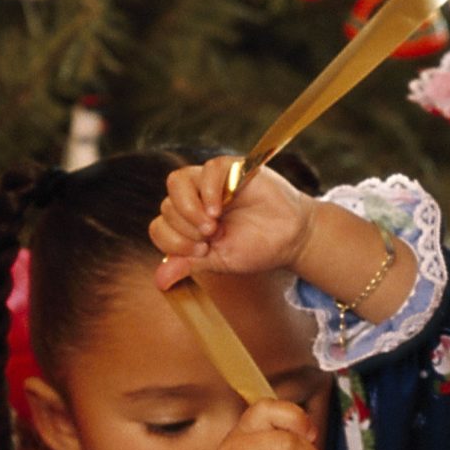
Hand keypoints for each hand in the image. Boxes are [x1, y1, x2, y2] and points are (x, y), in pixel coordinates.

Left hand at [152, 157, 315, 289]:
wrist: (290, 238)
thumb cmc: (255, 248)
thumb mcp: (219, 261)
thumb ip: (189, 265)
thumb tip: (159, 281)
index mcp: (187, 224)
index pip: (159, 227)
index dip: (172, 241)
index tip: (201, 252)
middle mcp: (194, 200)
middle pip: (166, 206)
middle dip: (185, 229)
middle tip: (211, 238)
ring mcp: (209, 182)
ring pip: (177, 182)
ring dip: (189, 208)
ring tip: (212, 224)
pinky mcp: (230, 169)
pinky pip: (207, 170)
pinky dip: (208, 190)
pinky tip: (220, 208)